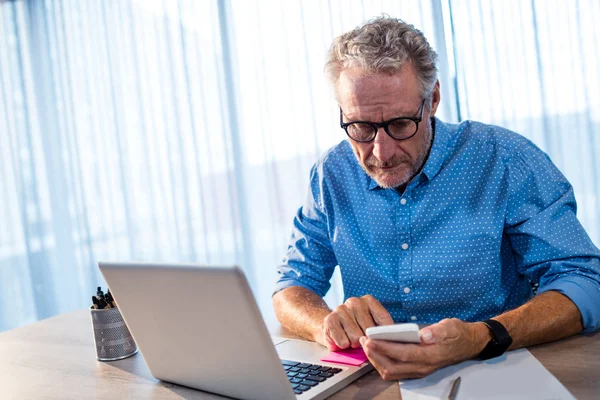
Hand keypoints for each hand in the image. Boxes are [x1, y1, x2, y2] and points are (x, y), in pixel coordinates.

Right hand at [315, 295, 393, 350]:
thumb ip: (381, 330)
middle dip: (367, 340)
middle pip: (369, 330)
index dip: (385, 334)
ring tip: (350, 339)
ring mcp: (341, 309)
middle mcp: (355, 302)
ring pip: (356, 338)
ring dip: (354, 344)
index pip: (383, 318)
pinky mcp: (330, 320)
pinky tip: (341, 339)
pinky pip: (343, 342)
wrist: (330, 327)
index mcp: (369, 301)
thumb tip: (391, 340)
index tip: (386, 342)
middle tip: (361, 339)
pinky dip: (343, 346)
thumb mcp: (371, 325)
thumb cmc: (355, 329)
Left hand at [359, 318, 491, 379]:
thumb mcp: (451, 326)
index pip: (403, 354)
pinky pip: (395, 371)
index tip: (370, 340)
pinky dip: (382, 363)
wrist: (468, 344)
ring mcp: (419, 370)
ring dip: (377, 360)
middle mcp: (423, 366)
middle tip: (363, 341)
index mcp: (431, 355)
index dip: (384, 348)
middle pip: (393, 367)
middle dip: (375, 355)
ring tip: (366, 345)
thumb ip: (438, 331)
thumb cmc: (457, 333)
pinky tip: (376, 351)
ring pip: (392, 372)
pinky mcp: (416, 369)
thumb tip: (424, 334)